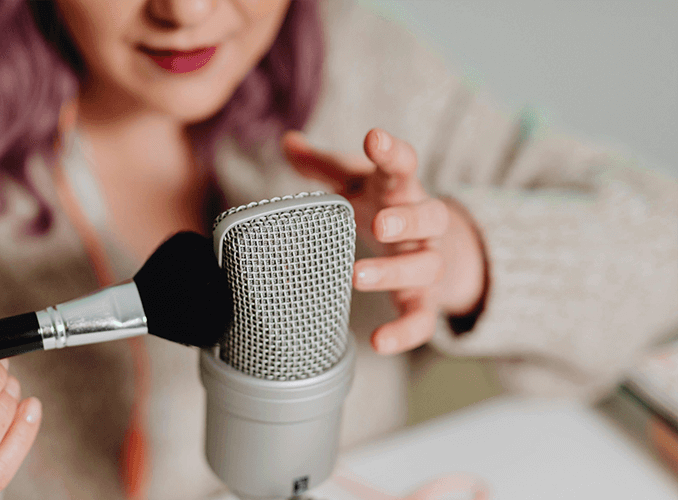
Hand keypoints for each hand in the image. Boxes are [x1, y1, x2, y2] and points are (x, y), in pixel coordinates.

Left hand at [284, 128, 488, 354]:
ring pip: (426, 266)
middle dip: (407, 220)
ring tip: (357, 275)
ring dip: (394, 271)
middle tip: (380, 224)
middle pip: (429, 217)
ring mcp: (427, 263)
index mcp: (401, 192)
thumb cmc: (387, 206)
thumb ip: (323, 165)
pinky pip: (422, 319)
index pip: (404, 166)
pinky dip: (405, 332)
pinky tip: (379, 342)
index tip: (374, 138)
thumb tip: (289, 141)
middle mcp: (422, 226)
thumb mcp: (356, 182)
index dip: (391, 152)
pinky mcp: (425, 299)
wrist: (440, 247)